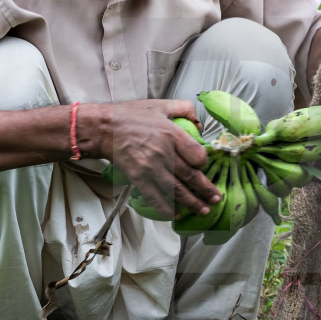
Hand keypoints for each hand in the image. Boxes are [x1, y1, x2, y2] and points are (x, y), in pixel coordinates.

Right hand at [101, 99, 220, 217]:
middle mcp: (164, 152)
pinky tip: (177, 214)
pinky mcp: (138, 178)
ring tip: (203, 210)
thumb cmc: (130, 116)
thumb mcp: (160, 105)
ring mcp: (151, 168)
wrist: (103, 128)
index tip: (205, 167)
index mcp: (171, 133)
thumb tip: (200, 122)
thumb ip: (183, 109)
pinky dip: (167, 208)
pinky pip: (156, 197)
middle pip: (190, 176)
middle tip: (216, 199)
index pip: (196, 154)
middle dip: (206, 190)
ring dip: (192, 203)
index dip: (204, 163)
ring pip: (176, 190)